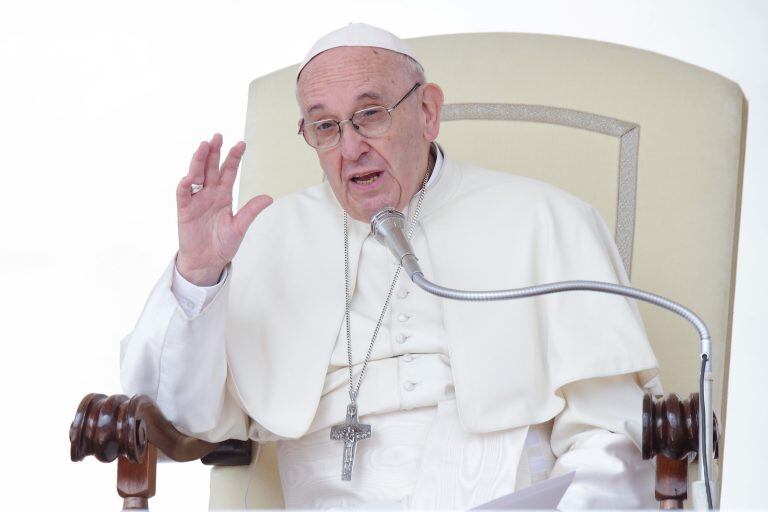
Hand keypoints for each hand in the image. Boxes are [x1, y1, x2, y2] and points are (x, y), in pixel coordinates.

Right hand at [176, 134, 272, 285]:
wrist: (207, 262)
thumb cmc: (222, 244)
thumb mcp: (240, 227)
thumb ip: (251, 211)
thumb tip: (269, 198)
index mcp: (224, 195)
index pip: (229, 172)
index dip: (234, 158)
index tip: (241, 144)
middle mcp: (210, 194)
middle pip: (211, 168)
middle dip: (214, 152)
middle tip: (218, 136)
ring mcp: (196, 200)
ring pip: (196, 175)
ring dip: (199, 161)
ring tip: (203, 146)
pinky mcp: (185, 210)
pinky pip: (184, 195)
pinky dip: (185, 186)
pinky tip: (189, 177)